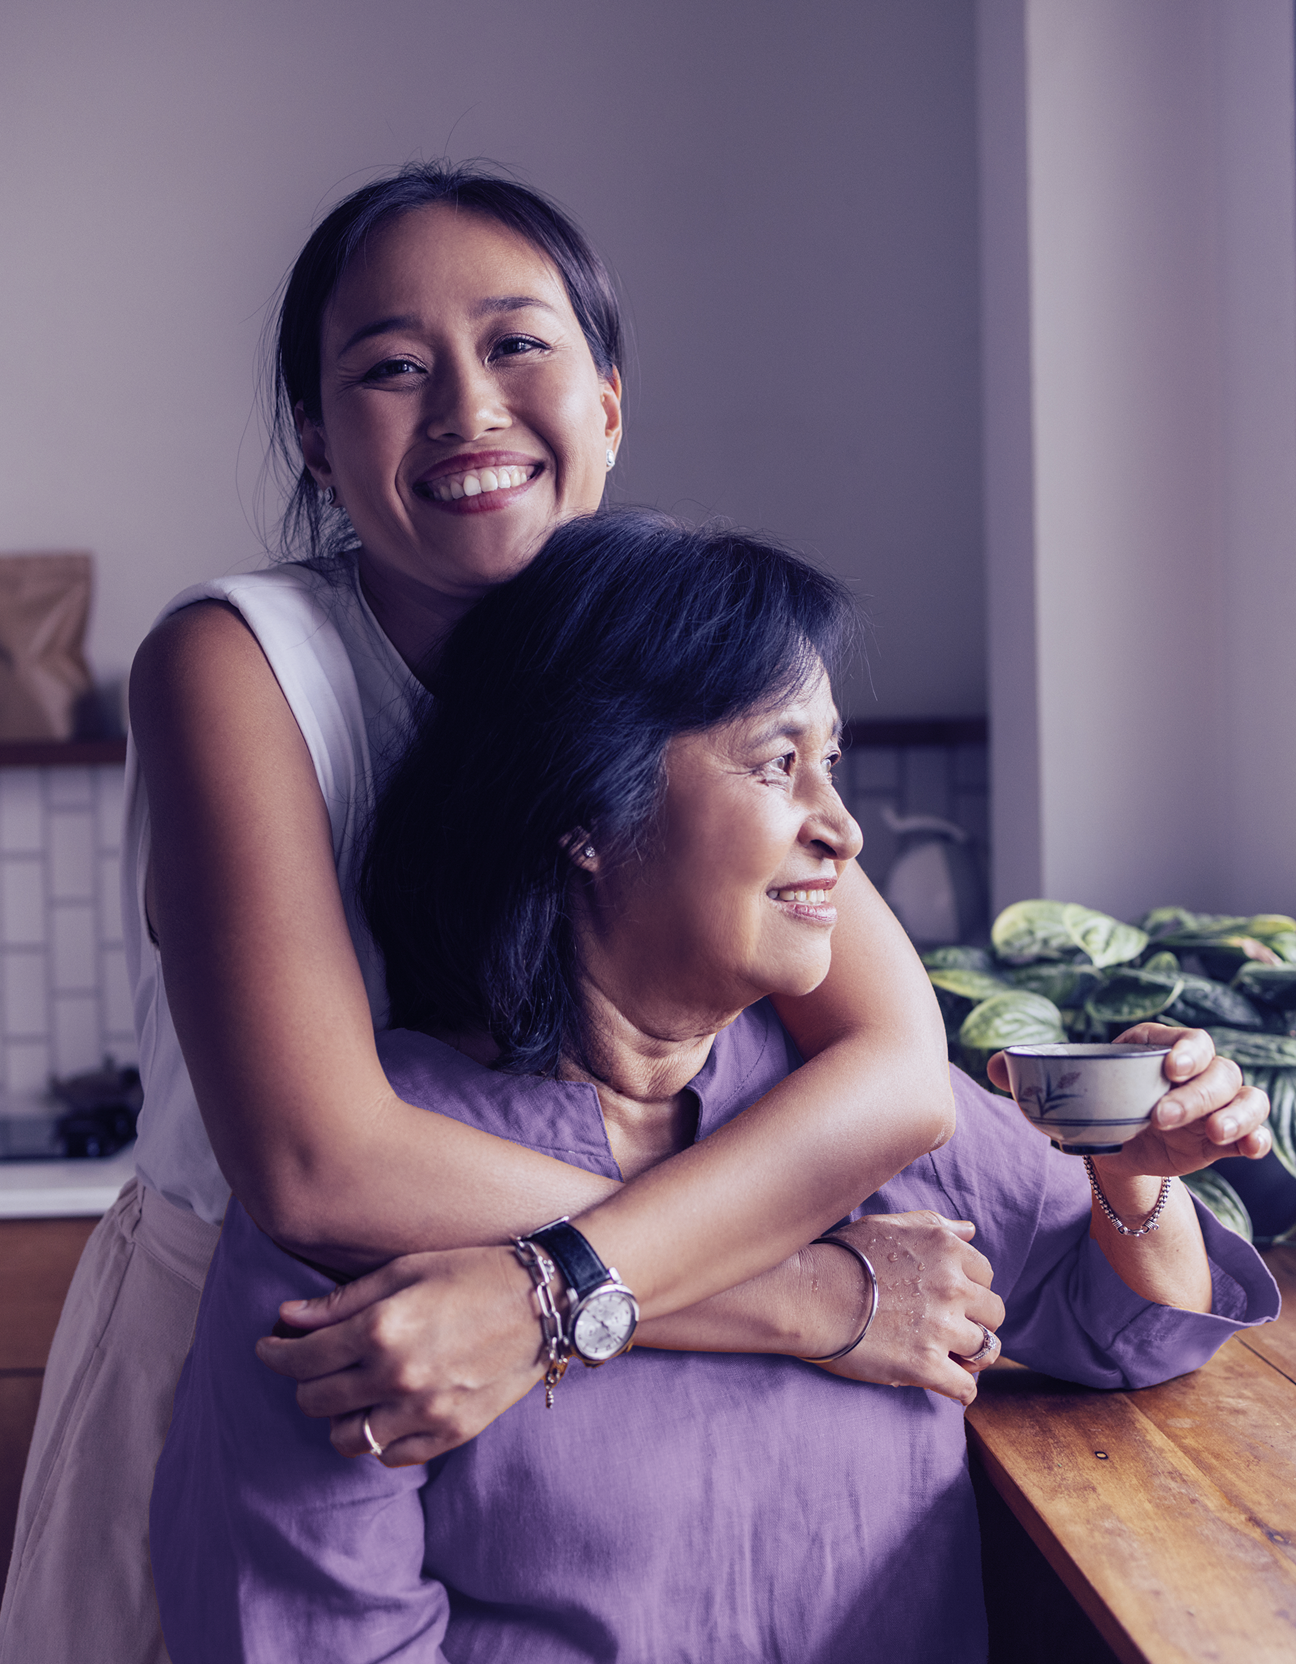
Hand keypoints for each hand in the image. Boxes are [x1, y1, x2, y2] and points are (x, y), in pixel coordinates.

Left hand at [254, 1244, 545, 1466]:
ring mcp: (426, 1412)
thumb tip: (287, 1318)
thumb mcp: (406, 1270)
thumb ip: (343, 1301)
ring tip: (351, 1391)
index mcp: (382, 1328)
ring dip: (339, 1416)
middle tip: (313, 1364)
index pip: (301, 1359)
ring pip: (348, 1439)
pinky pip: (392, 1456)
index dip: (274, 1353)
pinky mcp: (452, 1433)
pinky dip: (381, 1437)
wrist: (548, 1301)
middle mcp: (398, 1376)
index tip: (269, 1347)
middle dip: (304, 1382)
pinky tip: (388, 1409)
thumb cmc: (475, 1272)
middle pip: (315, 1401)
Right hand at [811, 1212, 1005, 1407]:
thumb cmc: (841, 1256)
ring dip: (973, 1357)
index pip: (985, 1273)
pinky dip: (961, 1391)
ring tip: (953, 1359)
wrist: (807, 1295)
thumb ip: (934, 1225)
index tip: (951, 1299)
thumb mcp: (889, 1226)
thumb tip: (970, 1230)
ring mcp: (940, 1327)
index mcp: (946, 1248)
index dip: (969, 1288)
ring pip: (987, 1349)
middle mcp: (952, 1285)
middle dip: (977, 1321)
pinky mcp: (925, 1365)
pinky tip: (949, 1388)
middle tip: (951, 1330)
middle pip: (993, 1312)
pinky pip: (965, 1388)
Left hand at [987, 1023, 1270, 1181]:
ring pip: (1245, 1095)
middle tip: (1164, 1117)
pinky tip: (1248, 1148)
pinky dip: (1257, 1136)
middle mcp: (1195, 1071)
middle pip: (1219, 1069)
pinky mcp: (1226, 1136)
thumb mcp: (1064, 1091)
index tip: (1171, 1067)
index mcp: (1158, 1048)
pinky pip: (1256, 1130)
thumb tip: (992, 1065)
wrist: (1111, 1149)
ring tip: (1217, 1135)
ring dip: (1237, 1113)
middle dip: (1198, 1093)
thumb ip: (1030, 1076)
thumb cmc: (1091, 1106)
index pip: (1187, 1038)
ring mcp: (1215, 1103)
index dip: (1186, 1048)